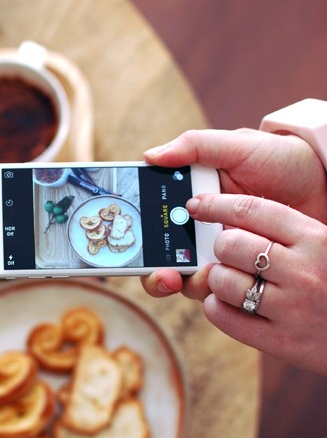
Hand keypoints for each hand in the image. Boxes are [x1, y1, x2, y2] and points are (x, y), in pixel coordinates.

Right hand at [141, 127, 326, 299]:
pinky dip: (220, 290)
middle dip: (156, 275)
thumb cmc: (281, 159)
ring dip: (188, 282)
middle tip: (165, 275)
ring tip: (203, 273)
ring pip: (188, 280)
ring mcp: (221, 255)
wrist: (325, 181)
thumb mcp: (237, 146)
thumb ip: (194, 146)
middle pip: (161, 261)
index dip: (135, 236)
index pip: (152, 223)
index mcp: (189, 201)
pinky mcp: (244, 273)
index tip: (131, 242)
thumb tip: (150, 156)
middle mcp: (198, 232)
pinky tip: (229, 278)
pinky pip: (223, 291)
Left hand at [180, 193, 326, 374]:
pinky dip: (216, 307)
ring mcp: (291, 308)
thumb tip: (237, 216)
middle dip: (220, 247)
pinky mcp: (280, 341)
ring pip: (223, 281)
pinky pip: (224, 316)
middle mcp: (303, 271)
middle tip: (227, 254)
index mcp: (317, 239)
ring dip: (217, 279)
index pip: (253, 210)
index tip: (198, 206)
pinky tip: (226, 304)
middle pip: (231, 244)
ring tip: (231, 282)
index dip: (217, 205)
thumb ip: (292, 232)